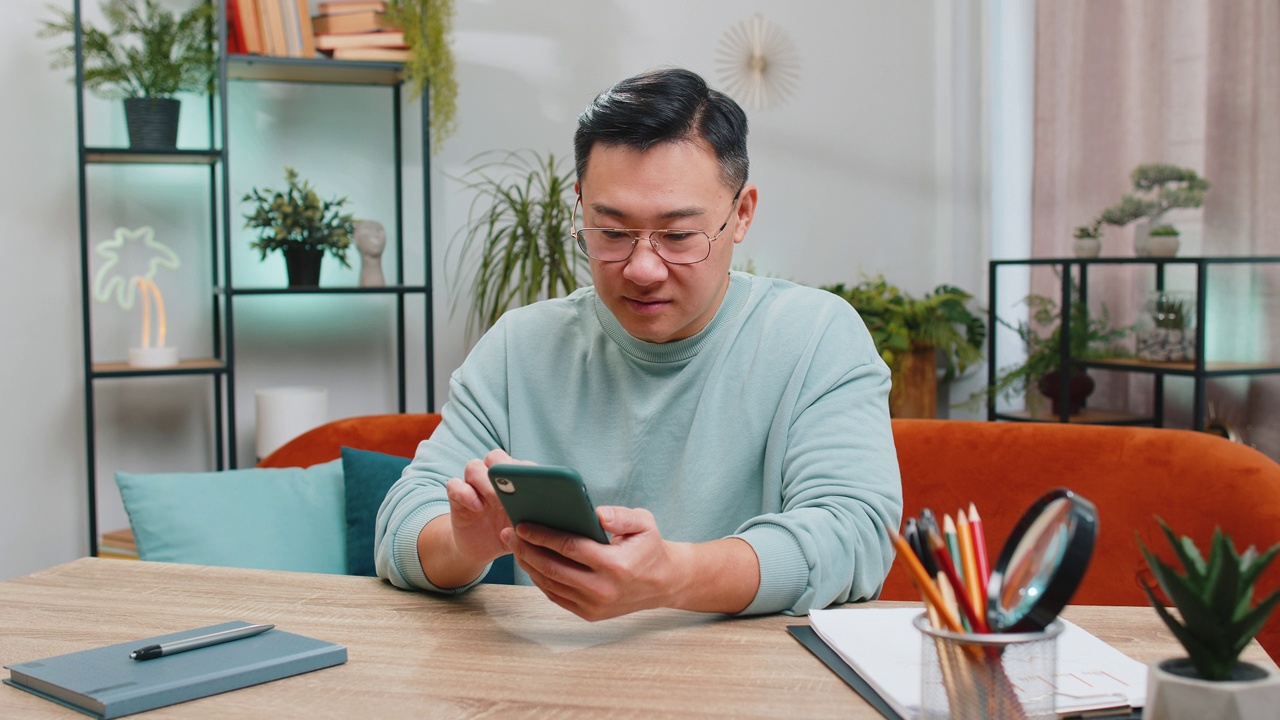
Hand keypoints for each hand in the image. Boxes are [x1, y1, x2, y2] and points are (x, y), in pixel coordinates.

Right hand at [419, 449, 526, 587]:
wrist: (483, 549)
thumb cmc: (512, 536)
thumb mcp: (529, 532)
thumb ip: (539, 521)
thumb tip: (557, 515)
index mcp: (516, 482)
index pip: (521, 464)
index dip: (526, 470)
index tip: (533, 483)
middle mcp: (494, 479)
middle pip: (496, 457)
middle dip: (502, 468)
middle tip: (511, 488)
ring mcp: (474, 487)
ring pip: (474, 467)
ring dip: (483, 480)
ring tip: (493, 499)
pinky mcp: (457, 498)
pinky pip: (455, 485)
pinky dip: (465, 493)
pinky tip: (477, 508)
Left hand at [501, 506, 690, 620]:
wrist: (664, 583)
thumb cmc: (649, 547)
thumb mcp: (645, 523)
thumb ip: (622, 516)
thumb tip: (597, 514)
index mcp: (616, 565)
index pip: (570, 548)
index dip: (543, 536)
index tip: (523, 525)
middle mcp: (603, 590)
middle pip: (553, 568)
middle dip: (526, 549)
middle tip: (509, 533)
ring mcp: (594, 606)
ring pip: (550, 584)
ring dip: (528, 564)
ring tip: (515, 545)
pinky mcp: (589, 614)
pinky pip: (555, 596)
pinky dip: (539, 579)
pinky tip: (530, 562)